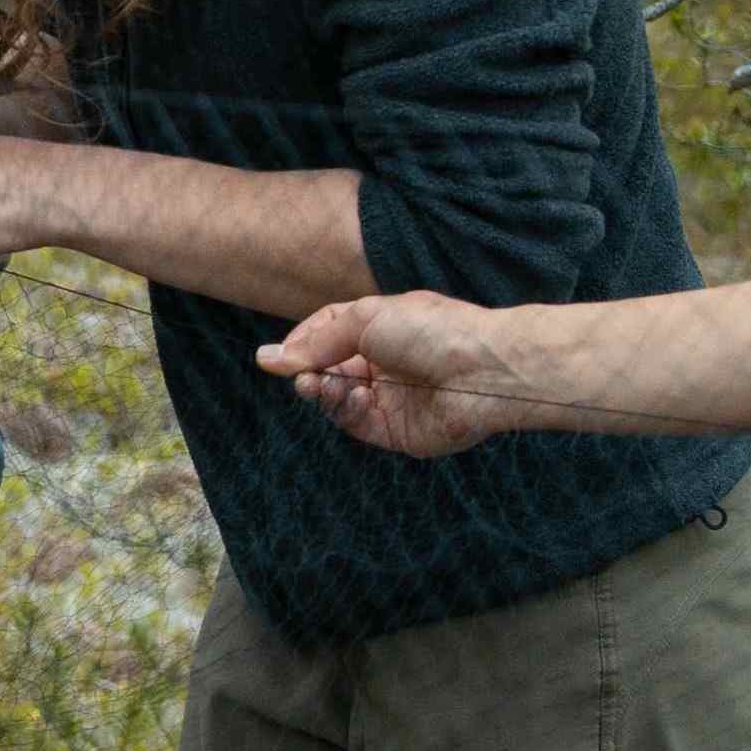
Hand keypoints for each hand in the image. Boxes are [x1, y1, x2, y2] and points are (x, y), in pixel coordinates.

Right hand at [254, 290, 540, 458]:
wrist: (482, 369)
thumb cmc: (433, 330)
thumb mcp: (365, 319)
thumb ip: (317, 341)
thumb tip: (268, 357)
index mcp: (381, 328)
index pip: (328, 334)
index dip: (301, 344)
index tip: (274, 356)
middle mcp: (384, 362)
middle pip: (328, 369)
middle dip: (309, 371)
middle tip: (298, 375)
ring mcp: (390, 398)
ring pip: (338, 398)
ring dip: (322, 391)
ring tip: (317, 384)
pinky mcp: (396, 431)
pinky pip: (357, 423)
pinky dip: (346, 410)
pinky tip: (353, 397)